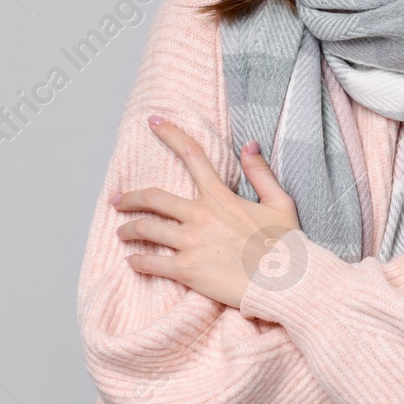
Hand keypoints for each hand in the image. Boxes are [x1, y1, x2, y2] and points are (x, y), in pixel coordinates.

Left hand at [113, 114, 300, 308]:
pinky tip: (132, 262)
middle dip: (129, 197)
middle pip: (153, 198)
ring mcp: (191, 242)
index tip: (153, 122)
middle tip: (117, 200)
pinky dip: (137, 262)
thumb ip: (261, 172)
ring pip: (146, 228)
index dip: (170, 134)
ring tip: (121, 232)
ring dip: (128, 229)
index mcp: (220, 196)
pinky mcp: (187, 270)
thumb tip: (249, 144)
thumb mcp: (280, 202)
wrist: (286, 282)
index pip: (192, 155)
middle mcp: (200, 215)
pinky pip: (151, 263)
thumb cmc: (286, 245)